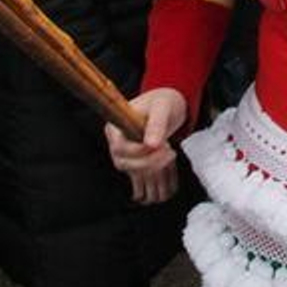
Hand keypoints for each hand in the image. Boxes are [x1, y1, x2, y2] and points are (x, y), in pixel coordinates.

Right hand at [105, 88, 186, 204]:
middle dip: (149, 162)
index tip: (161, 145)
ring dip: (153, 174)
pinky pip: (142, 181)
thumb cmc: (162, 102)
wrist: (168, 106)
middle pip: (124, 164)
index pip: (120, 148)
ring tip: (171, 160)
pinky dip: (155, 184)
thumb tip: (152, 144)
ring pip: (133, 175)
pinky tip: (169, 183)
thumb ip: (156, 124)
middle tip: (170, 152)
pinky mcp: (137, 164)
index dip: (139, 151)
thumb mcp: (161, 107)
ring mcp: (126, 156)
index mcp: (115, 128)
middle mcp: (116, 144)